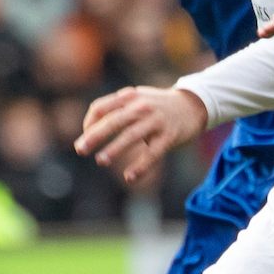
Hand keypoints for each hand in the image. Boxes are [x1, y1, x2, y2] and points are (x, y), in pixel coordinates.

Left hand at [76, 87, 207, 184]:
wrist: (193, 105)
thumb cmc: (158, 106)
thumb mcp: (137, 98)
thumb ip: (117, 108)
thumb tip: (89, 130)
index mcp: (129, 96)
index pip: (101, 107)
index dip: (89, 123)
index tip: (85, 137)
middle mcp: (141, 106)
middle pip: (114, 120)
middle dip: (95, 135)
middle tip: (80, 149)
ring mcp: (156, 121)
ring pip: (131, 135)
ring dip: (114, 149)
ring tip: (100, 161)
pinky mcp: (169, 136)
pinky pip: (152, 153)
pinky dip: (140, 166)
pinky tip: (130, 177)